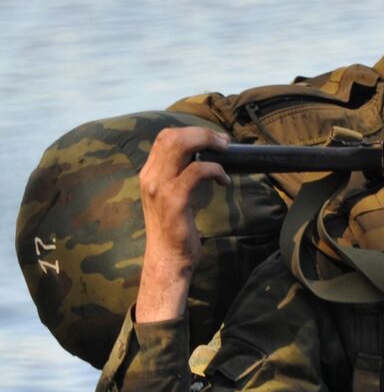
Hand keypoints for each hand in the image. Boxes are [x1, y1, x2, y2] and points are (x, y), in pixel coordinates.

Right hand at [135, 126, 229, 321]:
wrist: (167, 260)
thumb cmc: (174, 231)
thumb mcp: (171, 199)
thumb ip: (179, 178)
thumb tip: (202, 160)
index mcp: (149, 174)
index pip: (165, 137)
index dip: (190, 132)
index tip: (213, 140)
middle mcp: (150, 177)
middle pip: (171, 136)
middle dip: (202, 133)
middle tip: (224, 142)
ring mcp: (160, 187)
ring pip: (180, 146)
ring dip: (207, 143)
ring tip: (226, 152)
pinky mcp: (174, 200)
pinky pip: (196, 171)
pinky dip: (215, 170)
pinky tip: (224, 181)